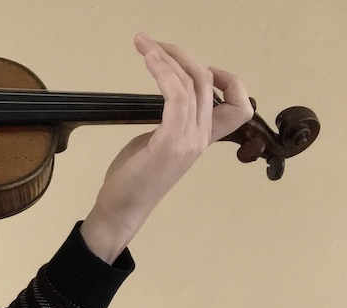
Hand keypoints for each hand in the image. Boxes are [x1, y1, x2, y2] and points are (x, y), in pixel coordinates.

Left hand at [80, 34, 253, 262]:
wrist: (121, 210)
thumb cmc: (133, 178)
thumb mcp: (158, 144)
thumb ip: (170, 123)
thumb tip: (168, 99)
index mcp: (203, 138)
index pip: (240, 105)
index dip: (228, 80)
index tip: (202, 68)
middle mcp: (202, 138)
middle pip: (208, 82)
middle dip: (182, 55)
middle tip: (154, 43)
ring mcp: (189, 140)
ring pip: (191, 85)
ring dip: (167, 58)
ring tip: (144, 43)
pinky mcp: (170, 142)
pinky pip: (177, 98)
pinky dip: (164, 73)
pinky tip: (149, 59)